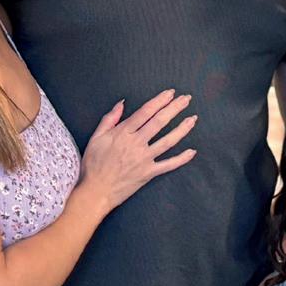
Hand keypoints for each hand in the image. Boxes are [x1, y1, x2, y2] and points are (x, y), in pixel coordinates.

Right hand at [79, 90, 196, 211]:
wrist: (95, 192)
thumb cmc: (93, 164)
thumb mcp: (96, 137)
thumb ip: (110, 118)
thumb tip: (122, 102)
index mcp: (123, 133)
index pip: (146, 112)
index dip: (160, 100)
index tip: (171, 93)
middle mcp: (136, 144)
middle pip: (160, 122)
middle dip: (175, 108)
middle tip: (187, 99)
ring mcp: (144, 159)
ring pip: (168, 141)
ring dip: (182, 129)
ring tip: (193, 119)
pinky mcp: (149, 173)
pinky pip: (168, 165)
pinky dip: (181, 159)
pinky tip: (192, 151)